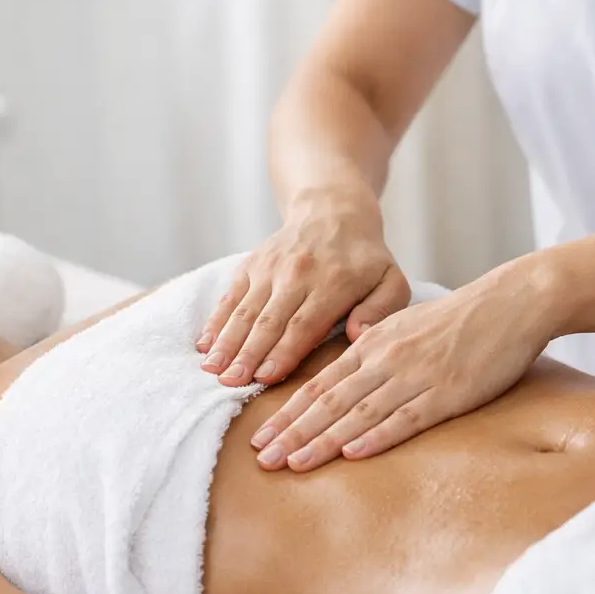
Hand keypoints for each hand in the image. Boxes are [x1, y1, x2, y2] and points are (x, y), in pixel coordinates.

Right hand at [197, 209, 409, 386]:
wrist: (332, 211)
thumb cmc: (365, 259)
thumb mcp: (390, 280)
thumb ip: (380, 310)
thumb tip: (358, 334)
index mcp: (333, 282)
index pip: (304, 323)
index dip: (283, 352)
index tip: (266, 377)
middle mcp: (297, 273)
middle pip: (268, 320)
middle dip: (248, 354)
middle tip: (230, 382)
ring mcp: (270, 268)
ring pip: (245, 310)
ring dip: (227, 342)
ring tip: (212, 369)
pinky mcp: (251, 265)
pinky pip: (230, 296)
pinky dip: (216, 321)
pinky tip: (204, 345)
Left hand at [250, 257, 561, 471]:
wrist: (509, 303)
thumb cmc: (457, 319)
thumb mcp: (403, 325)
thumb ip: (371, 349)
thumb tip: (343, 372)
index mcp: (372, 344)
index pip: (319, 385)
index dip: (288, 414)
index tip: (260, 438)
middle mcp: (386, 360)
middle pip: (329, 402)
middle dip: (293, 433)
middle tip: (262, 460)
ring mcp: (415, 377)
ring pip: (358, 413)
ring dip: (322, 441)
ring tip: (292, 463)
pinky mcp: (447, 393)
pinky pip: (405, 418)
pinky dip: (376, 436)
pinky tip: (351, 454)